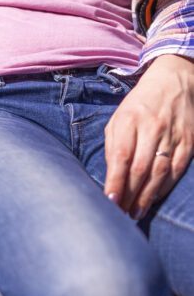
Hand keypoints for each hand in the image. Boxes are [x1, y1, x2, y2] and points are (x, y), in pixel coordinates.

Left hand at [103, 54, 193, 219]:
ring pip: (160, 172)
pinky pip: (177, 168)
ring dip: (147, 196)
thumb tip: (111, 175)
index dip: (116, 180)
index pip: (121, 156)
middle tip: (120, 214)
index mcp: (129, 120)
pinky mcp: (190, 140)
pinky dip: (165, 186)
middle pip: (140, 168)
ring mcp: (174, 135)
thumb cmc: (139, 105)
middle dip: (129, 194)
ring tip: (135, 212)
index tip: (109, 200)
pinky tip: (155, 198)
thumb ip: (113, 145)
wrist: (175, 82)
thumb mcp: (118, 118)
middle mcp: (152, 128)